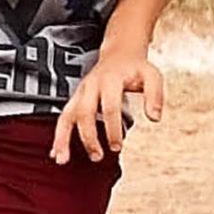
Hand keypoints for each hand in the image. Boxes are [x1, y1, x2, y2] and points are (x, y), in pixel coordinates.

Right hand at [51, 48, 162, 164]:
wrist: (119, 54)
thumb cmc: (136, 68)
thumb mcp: (151, 76)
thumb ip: (155, 96)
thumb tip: (155, 118)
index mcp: (110, 80)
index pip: (109, 107)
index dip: (112, 128)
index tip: (117, 147)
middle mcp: (91, 85)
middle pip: (84, 113)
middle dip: (89, 137)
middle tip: (98, 157)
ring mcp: (80, 92)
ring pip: (66, 115)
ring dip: (63, 138)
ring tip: (63, 160)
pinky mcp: (75, 99)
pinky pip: (63, 118)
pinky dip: (58, 136)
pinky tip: (57, 153)